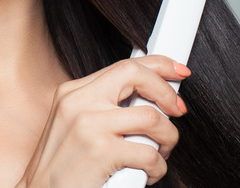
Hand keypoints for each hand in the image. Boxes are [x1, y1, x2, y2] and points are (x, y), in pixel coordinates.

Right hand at [17, 55, 188, 187]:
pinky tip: (146, 174)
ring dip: (167, 138)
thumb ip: (104, 108)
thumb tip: (149, 98)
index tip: (177, 71)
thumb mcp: (74, 127)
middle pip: (136, 75)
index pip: (123, 65)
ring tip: (159, 153)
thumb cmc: (61, 170)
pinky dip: (158, 168)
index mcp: (72, 93)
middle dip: (167, 92)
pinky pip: (150, 153)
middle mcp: (78, 102)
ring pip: (152, 117)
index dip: (157, 65)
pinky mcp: (101, 152)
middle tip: (178, 110)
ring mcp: (89, 125)